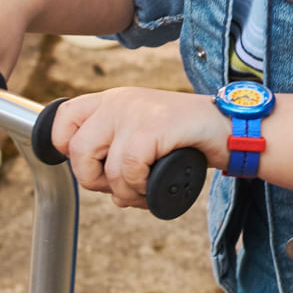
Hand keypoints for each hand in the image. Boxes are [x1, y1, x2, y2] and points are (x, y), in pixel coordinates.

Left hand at [49, 88, 229, 209]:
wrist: (228, 129)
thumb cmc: (186, 137)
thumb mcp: (143, 128)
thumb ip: (114, 142)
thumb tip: (88, 176)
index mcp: (112, 99)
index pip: (63, 118)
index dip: (65, 149)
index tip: (90, 165)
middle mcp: (118, 101)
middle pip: (76, 151)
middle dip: (94, 181)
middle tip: (120, 188)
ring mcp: (135, 112)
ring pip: (103, 169)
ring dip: (123, 193)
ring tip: (142, 193)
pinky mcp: (152, 128)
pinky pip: (128, 171)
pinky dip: (140, 189)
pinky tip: (153, 187)